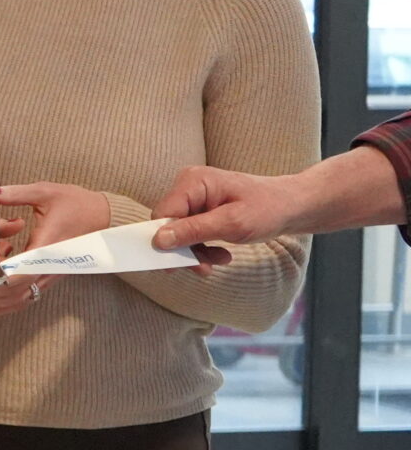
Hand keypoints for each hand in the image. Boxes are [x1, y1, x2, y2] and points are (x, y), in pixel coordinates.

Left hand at [0, 181, 111, 319]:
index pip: (20, 272)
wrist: (103, 217)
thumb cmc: (76, 203)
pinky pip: (28, 296)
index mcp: (46, 246)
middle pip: (17, 291)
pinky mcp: (50, 277)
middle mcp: (49, 266)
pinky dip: (8, 305)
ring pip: (22, 298)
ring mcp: (51, 275)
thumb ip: (16, 194)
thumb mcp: (45, 192)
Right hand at [152, 163, 311, 252]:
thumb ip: (193, 231)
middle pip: (168, 225)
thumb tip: (158, 241)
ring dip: (196, 252)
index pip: (163, 214)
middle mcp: (189, 186)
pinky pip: (189, 233)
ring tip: (220, 259)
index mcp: (193, 181)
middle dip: (186, 249)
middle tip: (204, 267)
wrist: (292, 207)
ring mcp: (194, 197)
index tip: (177, 265)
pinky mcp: (200, 209)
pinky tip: (221, 254)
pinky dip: (203, 248)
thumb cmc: (269, 209)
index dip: (165, 240)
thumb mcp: (232, 223)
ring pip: (178, 233)